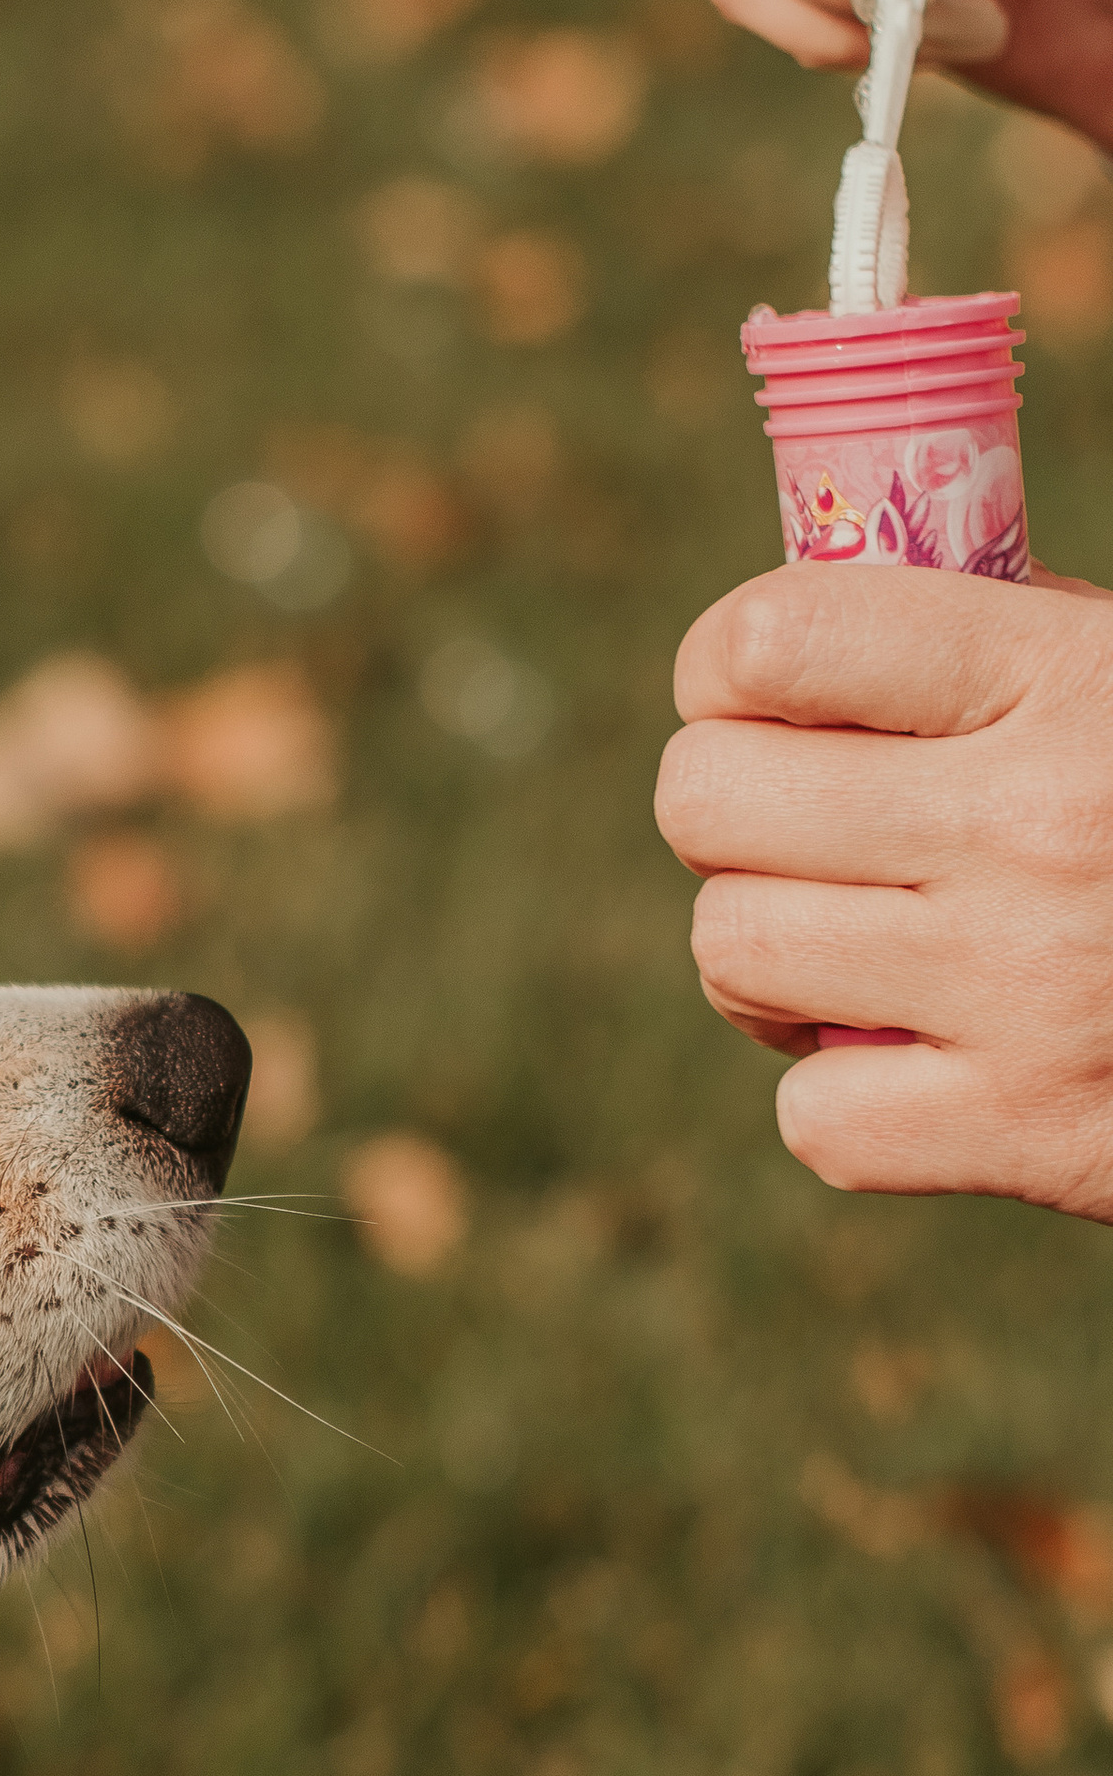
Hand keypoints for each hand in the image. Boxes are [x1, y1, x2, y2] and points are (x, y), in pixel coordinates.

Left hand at [658, 560, 1112, 1216]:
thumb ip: (995, 649)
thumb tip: (795, 649)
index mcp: (1069, 679)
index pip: (773, 639)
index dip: (724, 668)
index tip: (755, 697)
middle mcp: (1034, 829)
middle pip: (705, 803)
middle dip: (728, 812)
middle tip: (801, 830)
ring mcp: (1024, 991)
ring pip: (733, 953)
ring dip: (769, 953)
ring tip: (857, 945)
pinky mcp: (1027, 1136)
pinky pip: (814, 1117)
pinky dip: (844, 1095)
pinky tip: (920, 1056)